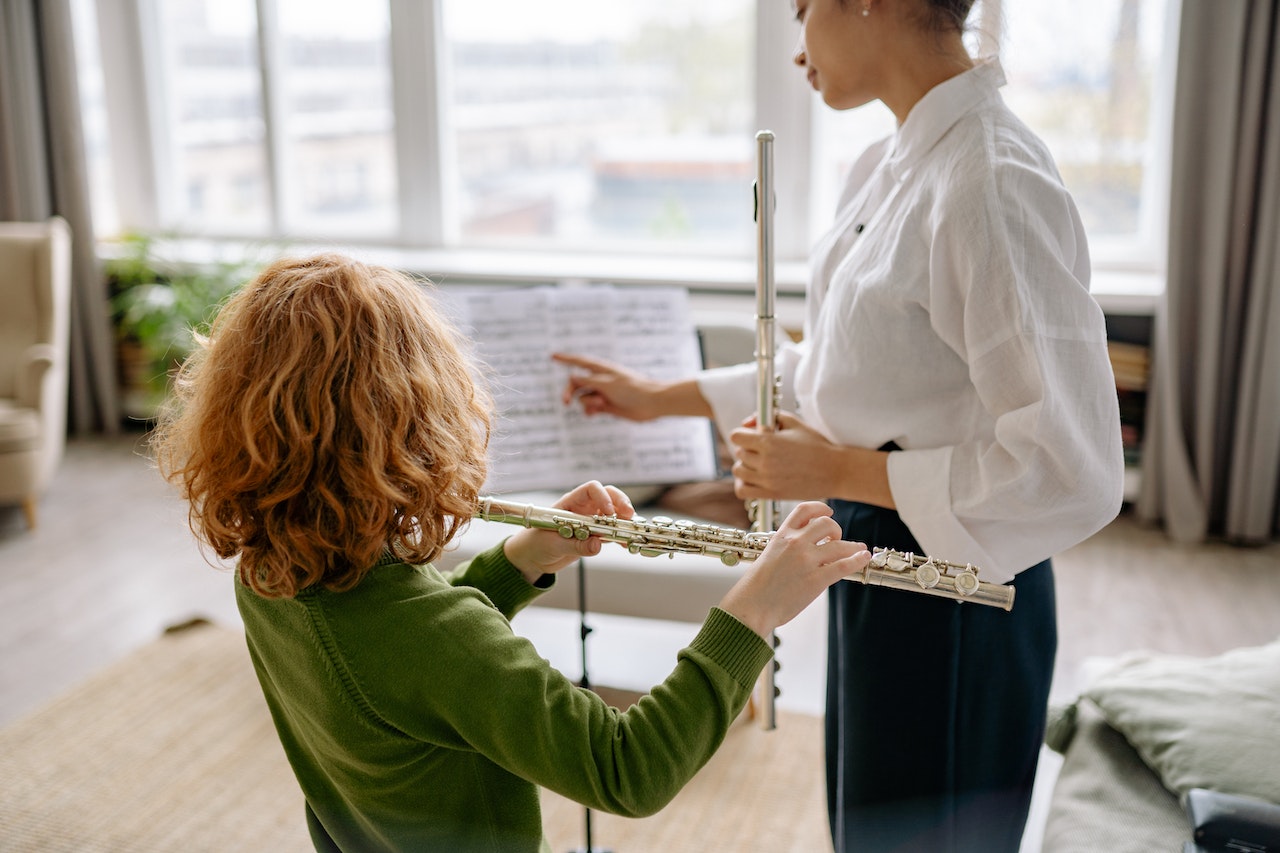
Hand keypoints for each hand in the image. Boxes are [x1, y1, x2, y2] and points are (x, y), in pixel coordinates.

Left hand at [502, 481, 634, 581]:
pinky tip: (625, 544)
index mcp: (569, 503)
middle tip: (629, 516)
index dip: (603, 497)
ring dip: (624, 521)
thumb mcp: (553, 544)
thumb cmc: (535, 544)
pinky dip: (620, 537)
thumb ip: (575, 545)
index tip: (609, 512)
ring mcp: (589, 522)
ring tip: (630, 532)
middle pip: (608, 497)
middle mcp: (582, 509)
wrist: (532, 558)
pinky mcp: (593, 536)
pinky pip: (611, 533)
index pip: (591, 489)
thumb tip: (597, 545)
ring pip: (613, 514)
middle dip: (621, 504)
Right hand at [552, 352, 711, 419]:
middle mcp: (601, 380)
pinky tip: (594, 413)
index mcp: (602, 369)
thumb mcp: (607, 384)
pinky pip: (591, 407)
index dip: (565, 359)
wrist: (652, 403)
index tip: (552, 356)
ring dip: (588, 402)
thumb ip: (588, 381)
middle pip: (576, 383)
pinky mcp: (607, 405)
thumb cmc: (633, 390)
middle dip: (570, 392)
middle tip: (565, 402)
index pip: (579, 362)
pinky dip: (590, 410)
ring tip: (601, 405)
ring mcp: (604, 392)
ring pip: (583, 397)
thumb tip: (572, 377)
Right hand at [718, 502, 869, 637]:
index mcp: (782, 535)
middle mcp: (796, 543)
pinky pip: (844, 565)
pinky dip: (858, 560)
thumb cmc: (757, 586)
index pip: (805, 510)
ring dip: (852, 546)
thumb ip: (787, 548)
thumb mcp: (769, 556)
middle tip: (837, 539)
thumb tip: (809, 548)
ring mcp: (807, 561)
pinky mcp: (816, 579)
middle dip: (836, 530)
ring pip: (840, 544)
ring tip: (858, 549)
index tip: (828, 513)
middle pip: (826, 524)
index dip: (820, 509)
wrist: (752, 606)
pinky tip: (863, 558)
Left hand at [729, 412, 893, 507]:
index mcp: (769, 442)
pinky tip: (754, 478)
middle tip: (764, 450)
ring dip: (745, 465)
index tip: (754, 436)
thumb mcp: (794, 423)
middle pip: (739, 452)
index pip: (737, 436)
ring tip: (759, 463)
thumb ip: (767, 418)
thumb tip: (747, 423)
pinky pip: (742, 490)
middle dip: (748, 448)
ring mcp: (767, 479)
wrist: (835, 471)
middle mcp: (765, 461)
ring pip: (738, 470)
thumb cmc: (816, 445)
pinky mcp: (771, 494)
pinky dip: (743, 484)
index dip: (744, 434)